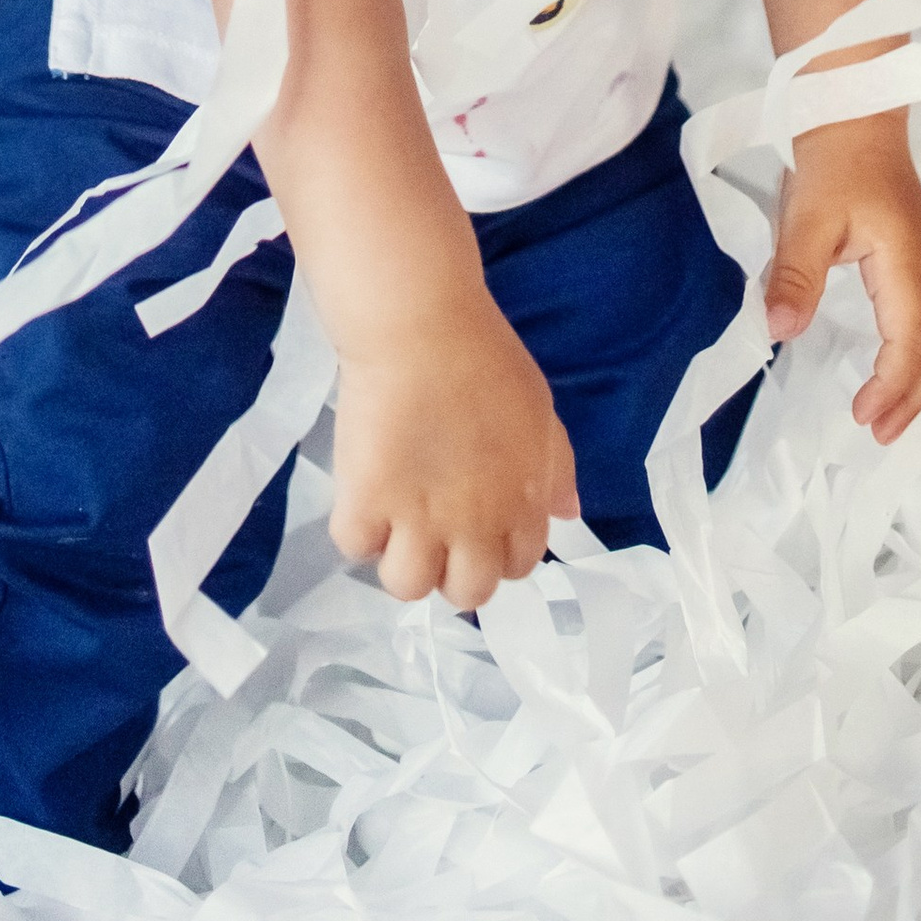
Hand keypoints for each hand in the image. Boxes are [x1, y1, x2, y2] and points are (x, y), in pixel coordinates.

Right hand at [330, 297, 576, 608]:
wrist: (421, 325)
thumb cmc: (483, 356)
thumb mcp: (539, 409)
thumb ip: (556, 467)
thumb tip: (566, 514)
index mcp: (520, 505)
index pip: (518, 568)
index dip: (495, 551)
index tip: (473, 524)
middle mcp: (473, 526)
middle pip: (468, 595)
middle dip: (450, 570)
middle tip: (430, 527)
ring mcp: (418, 521)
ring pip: (407, 587)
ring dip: (399, 560)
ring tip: (391, 518)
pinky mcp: (366, 503)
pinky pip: (354, 545)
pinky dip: (355, 525)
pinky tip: (361, 491)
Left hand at [764, 120, 920, 444]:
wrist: (855, 110)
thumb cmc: (831, 162)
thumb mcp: (805, 218)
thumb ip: (795, 276)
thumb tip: (779, 333)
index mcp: (906, 263)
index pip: (911, 341)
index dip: (894, 386)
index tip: (863, 419)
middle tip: (882, 434)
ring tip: (898, 416)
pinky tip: (909, 371)